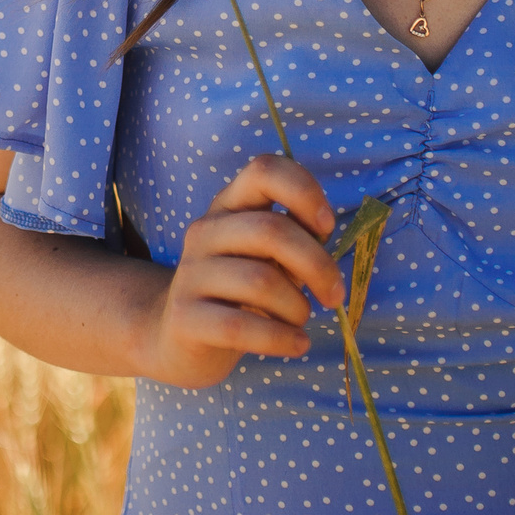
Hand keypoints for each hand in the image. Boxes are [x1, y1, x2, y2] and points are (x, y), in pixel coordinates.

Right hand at [133, 155, 346, 388]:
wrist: (179, 338)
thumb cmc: (239, 292)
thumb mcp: (268, 257)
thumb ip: (296, 240)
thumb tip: (324, 235)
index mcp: (229, 206)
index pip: (264, 170)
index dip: (304, 191)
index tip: (327, 226)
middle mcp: (205, 231)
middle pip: (271, 230)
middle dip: (317, 265)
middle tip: (334, 295)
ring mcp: (190, 274)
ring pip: (261, 281)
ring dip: (297, 307)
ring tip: (301, 320)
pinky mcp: (185, 318)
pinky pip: (241, 327)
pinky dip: (281, 339)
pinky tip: (297, 344)